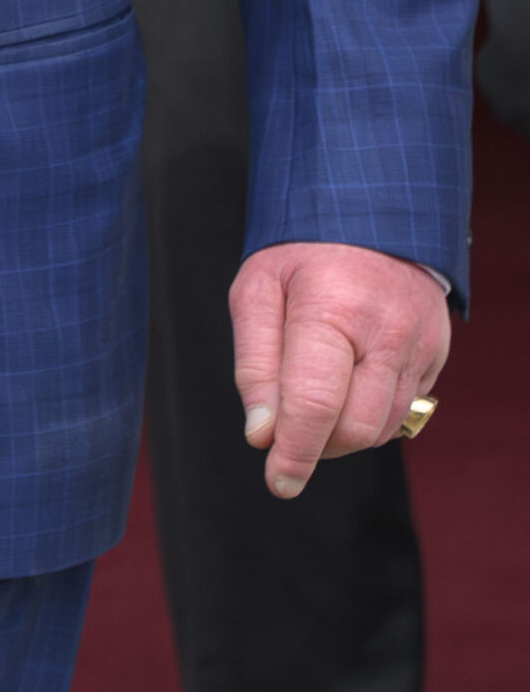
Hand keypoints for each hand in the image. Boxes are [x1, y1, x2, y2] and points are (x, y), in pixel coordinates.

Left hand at [231, 240, 449, 498]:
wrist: (371, 210)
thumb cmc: (303, 251)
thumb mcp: (257, 288)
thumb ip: (255, 363)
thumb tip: (262, 434)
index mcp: (334, 308)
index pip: (315, 404)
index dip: (294, 452)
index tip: (278, 481)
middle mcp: (386, 331)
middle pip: (355, 428)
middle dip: (317, 444)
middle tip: (289, 428)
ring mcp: (419, 344)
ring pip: (382, 427)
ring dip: (343, 434)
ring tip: (315, 398)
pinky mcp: (436, 354)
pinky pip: (402, 411)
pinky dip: (369, 415)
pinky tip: (347, 383)